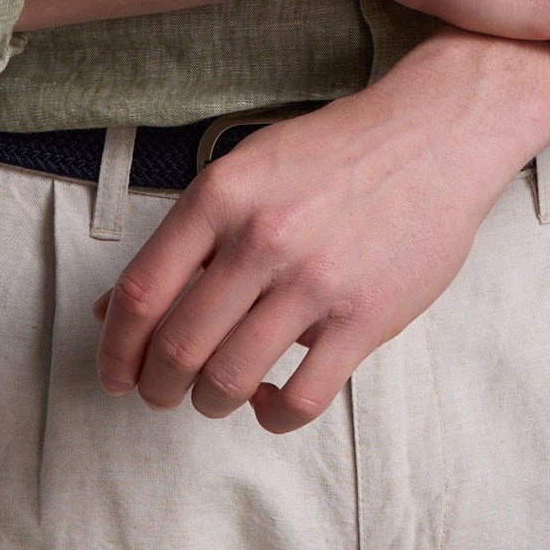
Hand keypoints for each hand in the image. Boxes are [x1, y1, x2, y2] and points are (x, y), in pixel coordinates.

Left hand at [89, 28, 549, 432]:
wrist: (436, 135)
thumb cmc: (337, 154)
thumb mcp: (246, 172)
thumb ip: (186, 238)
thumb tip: (113, 309)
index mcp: (221, 196)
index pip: (140, 293)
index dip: (115, 349)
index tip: (115, 374)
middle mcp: (261, 238)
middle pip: (177, 348)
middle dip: (158, 386)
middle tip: (162, 393)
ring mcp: (315, 281)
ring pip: (230, 380)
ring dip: (210, 402)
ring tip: (216, 396)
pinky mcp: (365, 318)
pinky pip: (300, 399)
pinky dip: (272, 414)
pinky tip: (270, 398)